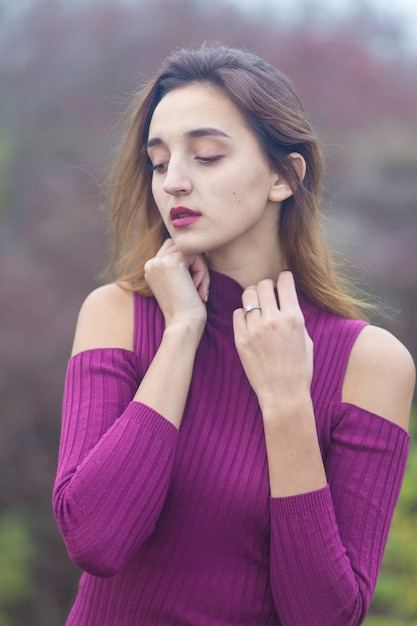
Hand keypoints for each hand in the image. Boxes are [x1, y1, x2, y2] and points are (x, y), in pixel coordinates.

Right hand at [144, 239, 209, 333]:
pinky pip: (196, 255)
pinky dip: (202, 271)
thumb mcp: (179, 283)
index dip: (189, 264)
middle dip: (195, 263)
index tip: (192, 287)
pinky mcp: (171, 262)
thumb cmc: (186, 308)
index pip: (173, 250)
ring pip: (190, 251)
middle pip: (181, 247)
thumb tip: (197, 248)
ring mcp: (158, 262)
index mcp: (150, 269)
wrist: (183, 324)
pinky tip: (196, 289)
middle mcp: (150, 263)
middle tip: (197, 287)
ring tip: (198, 288)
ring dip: (200, 268)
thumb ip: (180, 266)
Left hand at [233, 271, 312, 409]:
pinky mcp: (240, 339)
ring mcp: (254, 329)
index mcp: (293, 318)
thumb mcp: (306, 339)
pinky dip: (243, 314)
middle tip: (268, 293)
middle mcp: (273, 320)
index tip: (283, 279)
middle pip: (263, 285)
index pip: (285, 282)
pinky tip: (249, 321)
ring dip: (253, 296)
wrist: (283, 393)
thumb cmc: (299, 369)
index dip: (285, 277)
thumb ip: (295, 318)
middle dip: (267, 285)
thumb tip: (287, 303)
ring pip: (248, 296)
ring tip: (257, 304)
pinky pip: (237, 314)